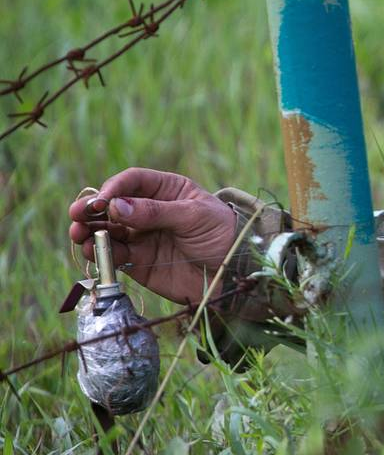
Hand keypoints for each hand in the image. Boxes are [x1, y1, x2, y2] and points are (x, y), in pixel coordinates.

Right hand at [68, 168, 236, 304]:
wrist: (235, 272)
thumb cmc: (222, 234)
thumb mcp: (194, 216)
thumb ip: (156, 212)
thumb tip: (116, 206)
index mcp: (167, 191)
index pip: (133, 182)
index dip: (113, 188)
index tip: (100, 200)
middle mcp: (150, 212)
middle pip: (112, 206)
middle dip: (92, 210)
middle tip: (77, 216)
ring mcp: (143, 237)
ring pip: (108, 231)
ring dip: (91, 232)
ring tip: (80, 236)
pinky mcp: (139, 263)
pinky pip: (114, 256)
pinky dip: (100, 254)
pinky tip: (93, 252)